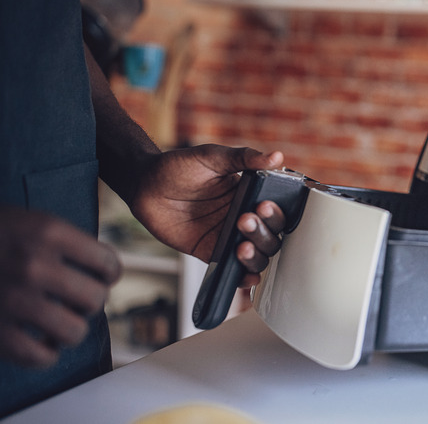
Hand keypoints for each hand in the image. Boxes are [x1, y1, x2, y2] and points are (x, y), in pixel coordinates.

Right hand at [0, 206, 120, 366]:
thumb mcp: (32, 222)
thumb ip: (68, 244)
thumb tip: (105, 273)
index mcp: (49, 232)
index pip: (108, 263)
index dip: (108, 273)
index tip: (100, 276)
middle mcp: (34, 264)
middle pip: (96, 299)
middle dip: (89, 301)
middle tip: (76, 299)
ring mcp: (13, 299)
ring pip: (74, 331)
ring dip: (70, 329)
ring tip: (59, 321)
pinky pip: (39, 356)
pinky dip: (44, 354)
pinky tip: (38, 341)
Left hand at [130, 145, 285, 286]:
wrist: (144, 185)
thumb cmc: (178, 167)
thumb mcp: (213, 157)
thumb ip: (245, 158)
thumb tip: (276, 157)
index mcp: (250, 195)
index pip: (276, 210)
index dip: (275, 213)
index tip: (264, 206)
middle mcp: (244, 217)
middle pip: (271, 236)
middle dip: (263, 232)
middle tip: (244, 219)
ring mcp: (229, 237)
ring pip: (258, 256)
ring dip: (257, 256)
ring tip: (242, 247)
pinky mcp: (212, 253)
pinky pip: (234, 270)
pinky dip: (244, 277)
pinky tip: (246, 276)